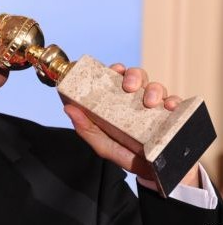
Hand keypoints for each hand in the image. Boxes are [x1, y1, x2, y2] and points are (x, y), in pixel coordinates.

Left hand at [62, 63, 200, 187]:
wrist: (154, 175)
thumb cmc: (126, 155)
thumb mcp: (103, 144)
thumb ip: (86, 128)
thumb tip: (68, 108)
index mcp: (120, 102)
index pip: (119, 78)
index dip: (117, 69)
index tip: (116, 69)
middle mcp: (138, 101)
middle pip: (139, 77)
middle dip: (134, 76)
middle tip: (129, 87)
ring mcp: (157, 108)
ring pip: (157, 87)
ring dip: (154, 90)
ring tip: (149, 103)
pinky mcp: (175, 117)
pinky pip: (177, 104)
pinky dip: (174, 102)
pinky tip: (169, 107)